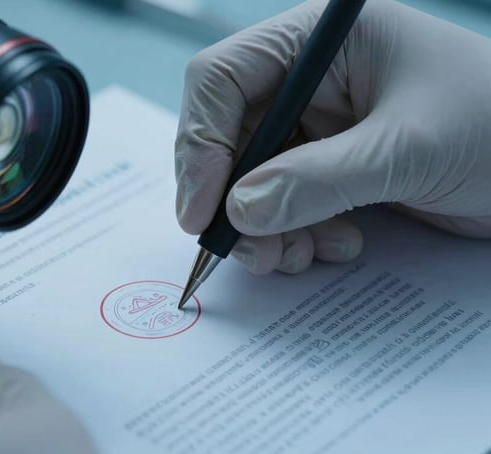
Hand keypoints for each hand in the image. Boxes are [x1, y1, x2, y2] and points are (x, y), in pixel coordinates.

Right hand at [175, 0, 490, 273]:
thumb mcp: (407, 149)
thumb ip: (318, 180)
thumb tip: (239, 211)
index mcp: (319, 43)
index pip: (222, 81)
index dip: (200, 144)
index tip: (203, 210)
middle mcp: (308, 81)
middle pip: (227, 138)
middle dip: (233, 202)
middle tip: (250, 251)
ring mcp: (317, 127)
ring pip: (249, 181)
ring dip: (263, 228)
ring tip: (297, 256)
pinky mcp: (328, 168)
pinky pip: (281, 205)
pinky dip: (294, 235)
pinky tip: (337, 244)